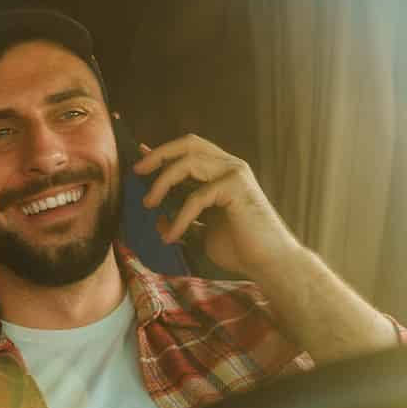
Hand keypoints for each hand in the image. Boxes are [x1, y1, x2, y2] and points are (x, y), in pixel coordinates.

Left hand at [134, 135, 301, 279]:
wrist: (269, 263)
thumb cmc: (241, 248)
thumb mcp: (203, 232)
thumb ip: (184, 218)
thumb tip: (158, 217)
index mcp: (223, 172)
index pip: (191, 149)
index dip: (163, 151)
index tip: (139, 160)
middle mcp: (230, 166)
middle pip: (189, 144)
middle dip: (159, 154)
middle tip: (137, 171)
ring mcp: (235, 174)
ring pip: (188, 163)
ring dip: (163, 182)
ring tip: (149, 204)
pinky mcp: (236, 187)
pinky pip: (196, 196)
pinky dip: (179, 217)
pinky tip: (171, 236)